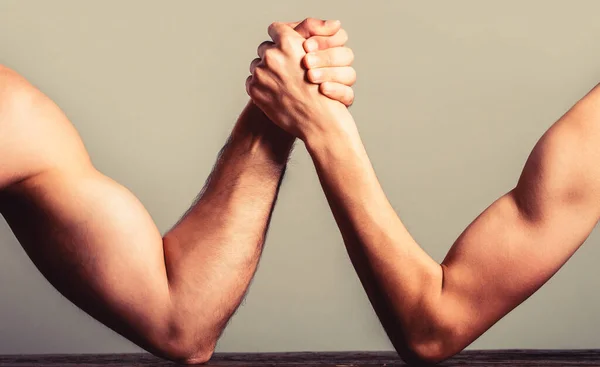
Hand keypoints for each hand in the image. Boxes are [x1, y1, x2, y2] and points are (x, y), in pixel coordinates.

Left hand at [246, 21, 353, 139]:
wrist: (318, 120)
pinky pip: (251, 81)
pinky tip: (275, 93)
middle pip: (264, 48)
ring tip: (281, 84)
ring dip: (265, 72)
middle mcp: (272, 55)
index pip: (275, 29)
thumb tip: (284, 38)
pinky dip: (260, 86)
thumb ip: (297, 45)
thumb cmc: (322, 90)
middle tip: (284, 70)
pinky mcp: (254, 88)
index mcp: (288, 43)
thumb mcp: (317, 59)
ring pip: (256, 65)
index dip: (279, 36)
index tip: (282, 45)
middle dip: (272, 57)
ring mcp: (261, 73)